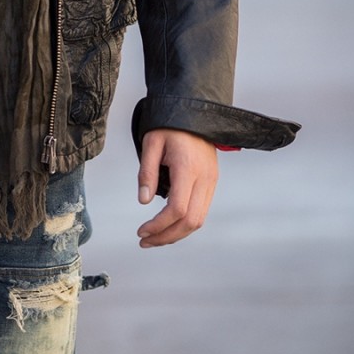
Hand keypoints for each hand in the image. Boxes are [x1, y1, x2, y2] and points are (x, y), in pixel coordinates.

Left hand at [136, 128, 217, 247]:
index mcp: (188, 167)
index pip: (178, 209)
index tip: (141, 231)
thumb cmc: (170, 125)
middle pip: (191, 221)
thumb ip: (147, 172)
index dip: (159, 225)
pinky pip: (201, 211)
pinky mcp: (212, 182)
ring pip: (199, 220)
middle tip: (144, 241)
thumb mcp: (151, 142)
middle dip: (167, 236)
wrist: (195, 112)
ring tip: (153, 238)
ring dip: (176, 234)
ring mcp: (211, 181)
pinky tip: (168, 225)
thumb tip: (143, 201)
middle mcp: (204, 178)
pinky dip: (185, 224)